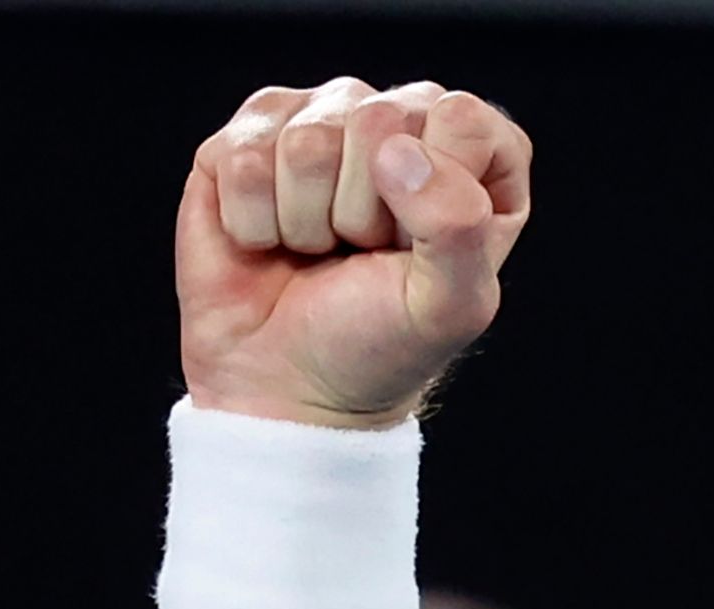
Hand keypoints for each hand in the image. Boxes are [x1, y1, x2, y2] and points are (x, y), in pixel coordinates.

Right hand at [176, 78, 531, 428]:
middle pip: (379, 120)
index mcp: (471, 157)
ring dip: (307, 220)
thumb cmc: (380, 344)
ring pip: (307, 140)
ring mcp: (318, 121)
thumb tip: (397, 151)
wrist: (288, 385)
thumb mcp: (450, 305)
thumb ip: (458, 225)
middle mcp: (397, 124)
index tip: (417, 247)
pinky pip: (242, 155)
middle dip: (365, 212)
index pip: (463, 118)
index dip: (438, 189)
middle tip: (362, 253)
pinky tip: (269, 240)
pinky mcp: (245, 138)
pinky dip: (252, 219)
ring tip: (318, 250)